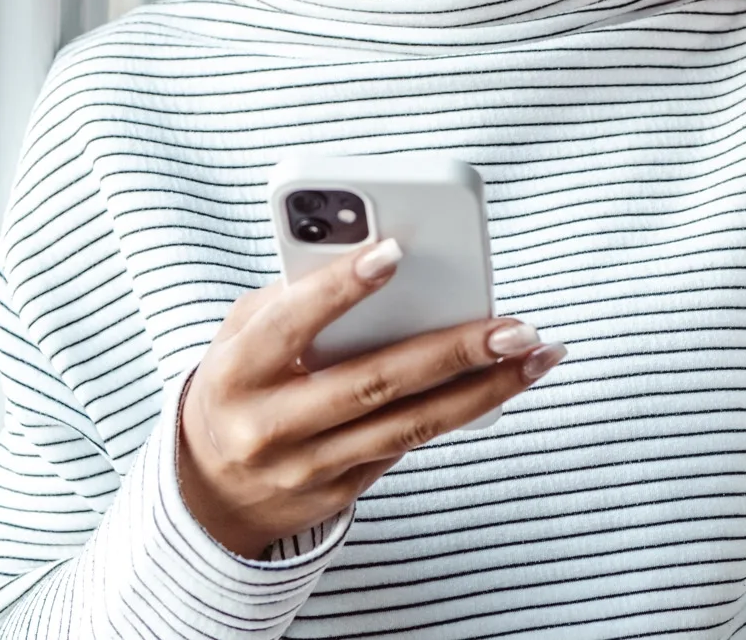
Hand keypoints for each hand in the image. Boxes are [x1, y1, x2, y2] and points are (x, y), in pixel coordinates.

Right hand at [175, 239, 564, 556]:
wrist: (209, 492)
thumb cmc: (237, 385)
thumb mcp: (238, 336)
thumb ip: (289, 300)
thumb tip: (367, 258)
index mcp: (238, 371)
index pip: (291, 323)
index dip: (339, 288)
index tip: (393, 252)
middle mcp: (271, 425)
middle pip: (374, 383)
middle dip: (452, 351)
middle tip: (513, 325)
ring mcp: (308, 466)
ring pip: (408, 425)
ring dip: (483, 390)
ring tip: (536, 355)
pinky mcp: (340, 492)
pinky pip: (406, 445)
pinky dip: (460, 411)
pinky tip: (503, 382)